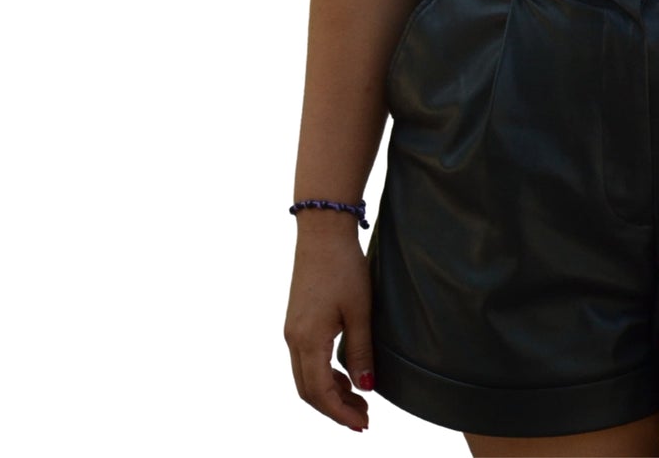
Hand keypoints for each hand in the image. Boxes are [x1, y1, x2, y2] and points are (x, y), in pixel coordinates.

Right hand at [284, 224, 375, 430]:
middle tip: (364, 418)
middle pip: (309, 392)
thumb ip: (361, 350)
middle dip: (335, 409)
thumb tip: (367, 388)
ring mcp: (291, 332)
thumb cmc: (344, 268)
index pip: (321, 393)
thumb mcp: (359, 310)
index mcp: (308, 340)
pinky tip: (345, 377)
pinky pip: (305, 362)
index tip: (364, 424)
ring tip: (359, 401)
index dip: (341, 413)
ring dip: (329, 394)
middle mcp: (293, 340)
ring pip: (305, 378)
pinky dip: (323, 376)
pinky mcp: (296, 322)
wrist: (322, 233)